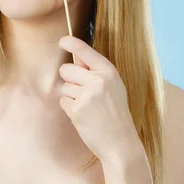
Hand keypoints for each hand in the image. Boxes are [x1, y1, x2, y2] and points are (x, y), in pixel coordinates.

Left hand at [58, 36, 141, 163]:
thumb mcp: (113, 86)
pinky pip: (63, 101)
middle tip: (85, 93)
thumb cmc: (115, 112)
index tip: (62, 41)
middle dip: (69, 79)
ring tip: (88, 107)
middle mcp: (98, 80)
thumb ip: (96, 72)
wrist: (121, 143)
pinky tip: (84, 116)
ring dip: (71, 96)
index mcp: (108, 72)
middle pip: (66, 69)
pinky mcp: (77, 110)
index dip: (71, 43)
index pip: (85, 50)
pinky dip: (70, 109)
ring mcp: (87, 95)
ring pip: (64, 86)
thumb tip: (75, 55)